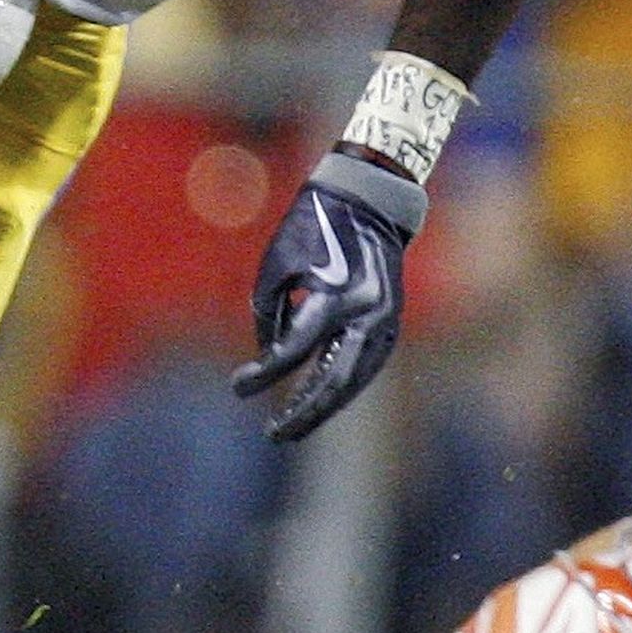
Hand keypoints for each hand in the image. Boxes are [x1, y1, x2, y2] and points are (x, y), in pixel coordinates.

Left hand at [231, 155, 421, 442]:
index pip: (292, 351)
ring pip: (355, 381)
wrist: (367, 200)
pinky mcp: (392, 321)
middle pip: (332, 381)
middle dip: (301, 412)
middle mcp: (364, 312)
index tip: (239, 386)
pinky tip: (322, 400)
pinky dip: (343, 385)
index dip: (261, 374)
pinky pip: (367, 366)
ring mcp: (385, 319)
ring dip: (324, 407)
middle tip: (272, 433)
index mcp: (332, 294)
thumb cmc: (311, 228)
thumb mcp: (278, 266)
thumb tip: (272, 360)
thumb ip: (272, 317)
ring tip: (295, 424)